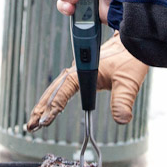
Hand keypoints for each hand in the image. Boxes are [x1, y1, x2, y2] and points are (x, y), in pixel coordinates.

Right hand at [27, 32, 148, 130]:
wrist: (134, 39)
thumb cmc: (130, 56)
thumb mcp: (128, 81)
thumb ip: (123, 100)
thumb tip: (121, 119)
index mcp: (84, 70)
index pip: (63, 91)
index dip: (53, 107)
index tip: (44, 121)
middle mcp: (78, 69)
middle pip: (53, 90)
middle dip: (41, 108)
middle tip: (32, 126)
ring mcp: (79, 69)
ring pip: (56, 87)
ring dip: (44, 103)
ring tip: (35, 120)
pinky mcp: (83, 71)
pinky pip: (63, 85)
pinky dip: (54, 97)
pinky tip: (51, 107)